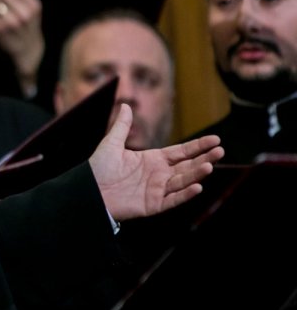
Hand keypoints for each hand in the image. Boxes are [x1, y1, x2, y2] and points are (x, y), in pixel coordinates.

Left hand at [90, 105, 223, 220]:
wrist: (88, 191)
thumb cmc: (98, 169)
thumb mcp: (111, 144)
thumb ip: (122, 126)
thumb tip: (126, 105)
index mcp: (153, 159)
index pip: (181, 152)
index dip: (198, 146)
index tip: (215, 139)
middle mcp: (159, 175)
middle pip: (187, 166)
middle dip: (204, 158)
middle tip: (220, 151)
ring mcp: (158, 190)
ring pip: (183, 181)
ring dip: (196, 174)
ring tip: (210, 166)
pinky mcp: (153, 205)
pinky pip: (173, 199)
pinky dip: (185, 194)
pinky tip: (197, 187)